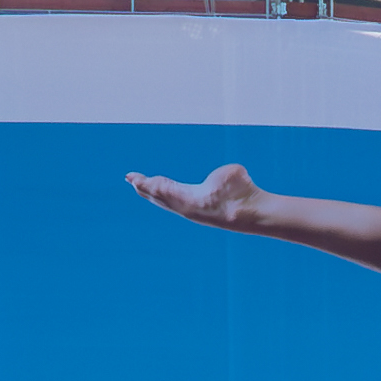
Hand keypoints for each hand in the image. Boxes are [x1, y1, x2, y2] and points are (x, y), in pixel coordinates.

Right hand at [128, 163, 260, 228]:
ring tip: (132, 179)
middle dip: (145, 187)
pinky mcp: (190, 206)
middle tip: (130, 178)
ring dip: (146, 188)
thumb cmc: (244, 192)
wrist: (251, 207)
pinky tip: (141, 182)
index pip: (170, 190)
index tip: (140, 178)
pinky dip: (154, 189)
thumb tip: (233, 172)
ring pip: (162, 196)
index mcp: (194, 197)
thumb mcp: (228, 176)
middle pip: (161, 195)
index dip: (155, 185)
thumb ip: (223, 175)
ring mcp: (187, 207)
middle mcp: (188, 205)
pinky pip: (168, 194)